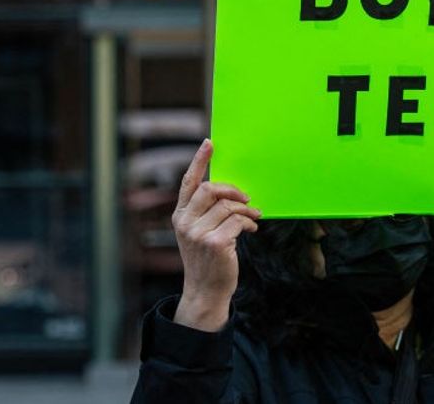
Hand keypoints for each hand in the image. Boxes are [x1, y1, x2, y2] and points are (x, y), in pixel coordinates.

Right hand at [171, 139, 261, 331]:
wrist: (205, 290)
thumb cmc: (207, 259)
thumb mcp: (198, 233)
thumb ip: (205, 212)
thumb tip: (230, 191)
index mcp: (179, 216)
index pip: (188, 182)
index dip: (199, 161)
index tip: (209, 143)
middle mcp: (185, 222)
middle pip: (211, 189)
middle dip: (232, 190)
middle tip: (246, 197)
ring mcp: (198, 233)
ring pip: (228, 206)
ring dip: (246, 209)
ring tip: (253, 216)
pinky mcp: (215, 243)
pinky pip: (238, 221)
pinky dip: (249, 222)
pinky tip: (252, 228)